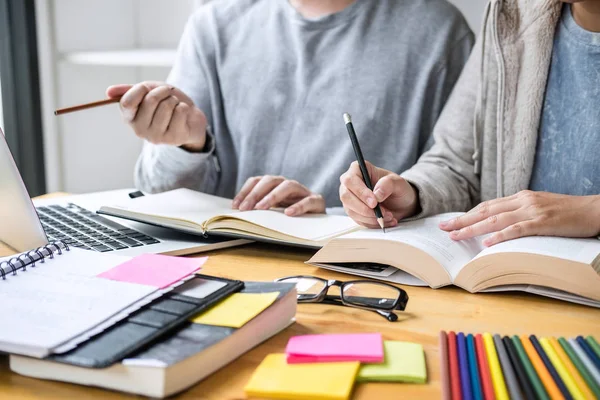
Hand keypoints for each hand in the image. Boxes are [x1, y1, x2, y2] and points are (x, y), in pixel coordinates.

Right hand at [106, 81, 206, 150]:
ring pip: (167, 105)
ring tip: (175, 106)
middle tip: (168, 95)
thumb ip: (130, 90)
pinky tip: (183, 115)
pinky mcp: (174, 139)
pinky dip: (184, 107)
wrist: (190, 118)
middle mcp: (139, 130)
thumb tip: (108, 92)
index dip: (140, 89)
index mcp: (129, 117)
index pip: (127, 102)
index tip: (147, 87)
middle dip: (163, 91)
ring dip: (174, 100)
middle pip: (150, 100)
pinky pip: (180, 111)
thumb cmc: (166, 102)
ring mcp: (156, 137)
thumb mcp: (148, 91)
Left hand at [232, 176, 324, 215]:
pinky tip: (289, 213)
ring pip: (288, 185)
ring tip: (262, 208)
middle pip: (270, 180)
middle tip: (245, 208)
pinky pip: (308, 200)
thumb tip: (238, 212)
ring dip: (273, 196)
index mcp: (275, 185)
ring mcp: (303, 191)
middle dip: (255, 194)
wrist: (319, 220)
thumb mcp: (273, 212)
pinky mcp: (317, 201)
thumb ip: (260, 209)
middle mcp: (288, 185)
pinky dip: (298, 206)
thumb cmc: (292, 216)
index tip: (235, 206)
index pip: (257, 181)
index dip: (245, 191)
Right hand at [339, 161, 418, 228]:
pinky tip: (385, 220)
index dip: (361, 192)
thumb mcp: (398, 183)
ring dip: (371, 217)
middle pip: (346, 197)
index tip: (374, 203)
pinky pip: (358, 221)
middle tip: (381, 213)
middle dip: (364, 208)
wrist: (400, 202)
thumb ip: (388, 184)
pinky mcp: (353, 212)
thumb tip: (376, 194)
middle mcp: (350, 184)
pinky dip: (372, 223)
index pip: (350, 180)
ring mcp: (349, 199)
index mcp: (358, 169)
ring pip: (351, 211)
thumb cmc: (397, 188)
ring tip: (388, 216)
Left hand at [439, 191, 599, 245]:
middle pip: (485, 210)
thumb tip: (498, 227)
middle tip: (443, 227)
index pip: (487, 205)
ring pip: (495, 219)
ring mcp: (532, 210)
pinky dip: (499, 235)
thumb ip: (520, 214)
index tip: (452, 221)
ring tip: (455, 235)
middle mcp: (522, 201)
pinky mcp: (542, 222)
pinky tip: (486, 242)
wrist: (595, 210)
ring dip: (472, 228)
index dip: (468, 214)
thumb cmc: (568, 213)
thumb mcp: (540, 209)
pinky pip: (516, 229)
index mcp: (521, 197)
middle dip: (462, 219)